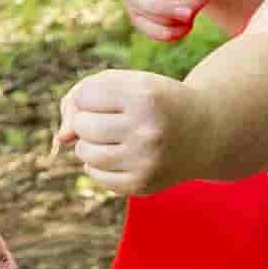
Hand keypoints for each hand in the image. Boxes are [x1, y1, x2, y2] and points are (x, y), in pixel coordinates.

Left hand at [50, 67, 194, 201]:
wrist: (207, 132)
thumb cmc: (157, 102)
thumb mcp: (128, 83)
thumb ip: (83, 95)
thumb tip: (60, 138)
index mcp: (144, 96)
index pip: (84, 95)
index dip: (92, 95)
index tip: (114, 98)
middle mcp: (146, 130)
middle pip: (82, 125)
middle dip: (90, 120)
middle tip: (115, 119)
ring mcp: (145, 161)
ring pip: (84, 152)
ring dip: (92, 143)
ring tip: (116, 137)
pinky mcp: (142, 185)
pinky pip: (95, 175)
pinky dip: (100, 164)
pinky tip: (122, 155)